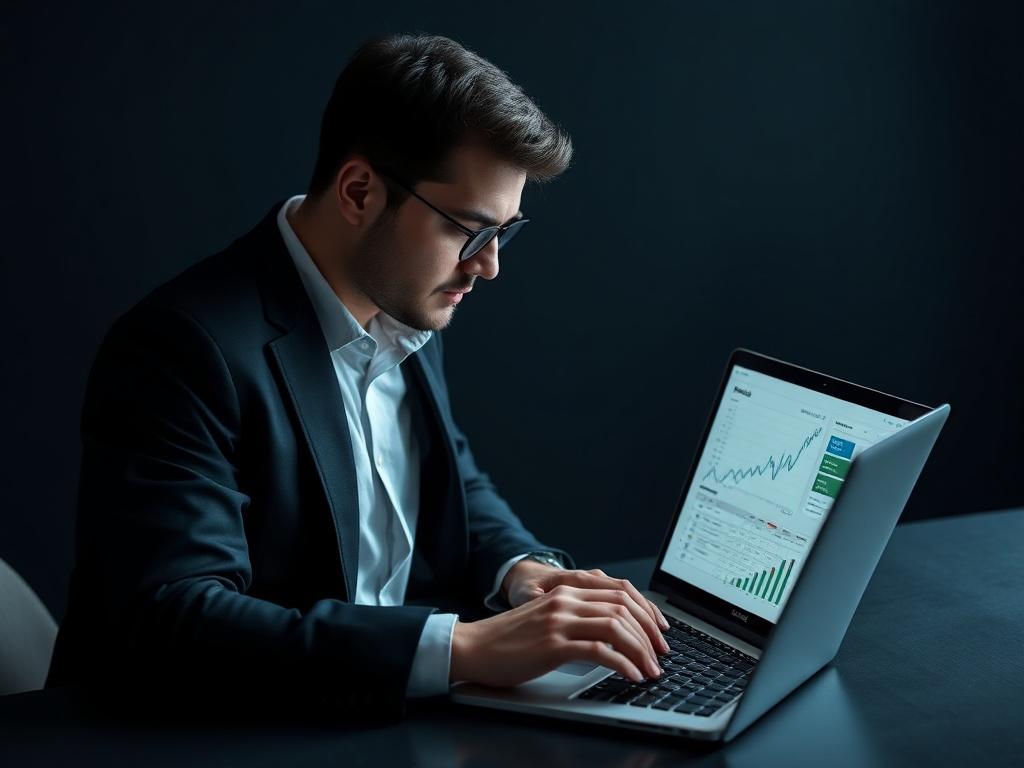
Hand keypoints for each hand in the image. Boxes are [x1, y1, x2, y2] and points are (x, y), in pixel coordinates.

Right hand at [450, 572, 670, 687]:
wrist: (473, 647)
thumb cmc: (508, 639)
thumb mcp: (546, 617)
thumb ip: (575, 616)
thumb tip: (613, 631)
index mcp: (567, 591)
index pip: (620, 593)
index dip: (647, 613)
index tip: (660, 633)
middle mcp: (566, 600)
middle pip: (623, 607)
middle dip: (650, 633)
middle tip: (661, 655)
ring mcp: (559, 621)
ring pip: (616, 627)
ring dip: (641, 650)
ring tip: (650, 669)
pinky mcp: (553, 645)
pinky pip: (599, 651)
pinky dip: (622, 663)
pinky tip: (631, 674)